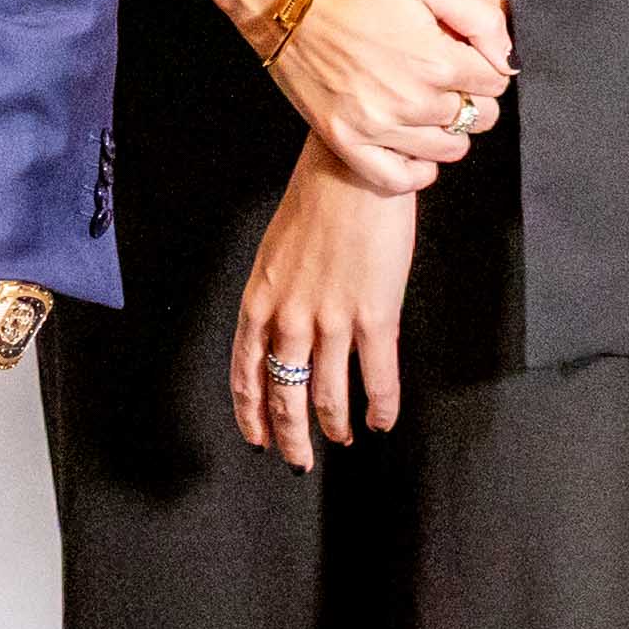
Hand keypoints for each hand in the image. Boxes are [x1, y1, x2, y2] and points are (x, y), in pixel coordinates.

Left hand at [230, 162, 418, 472]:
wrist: (354, 169)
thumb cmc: (318, 200)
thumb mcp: (277, 252)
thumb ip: (277, 297)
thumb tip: (283, 332)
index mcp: (260, 299)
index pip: (246, 373)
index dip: (251, 413)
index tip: (258, 439)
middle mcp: (289, 316)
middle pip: (284, 394)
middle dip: (291, 435)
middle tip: (298, 459)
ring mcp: (331, 320)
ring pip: (328, 395)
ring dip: (335, 426)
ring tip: (343, 440)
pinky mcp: (374, 316)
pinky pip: (377, 378)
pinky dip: (381, 407)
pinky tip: (382, 420)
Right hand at [254, 0, 511, 191]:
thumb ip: (478, 15)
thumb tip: (505, 56)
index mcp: (435, 60)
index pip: (495, 82)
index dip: (488, 66)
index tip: (470, 55)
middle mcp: (411, 101)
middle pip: (478, 118)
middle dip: (474, 97)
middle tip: (451, 78)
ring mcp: (376, 126)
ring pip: (447, 150)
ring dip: (451, 130)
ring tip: (432, 105)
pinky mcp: (345, 140)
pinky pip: (396, 179)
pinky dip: (416, 171)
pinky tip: (416, 148)